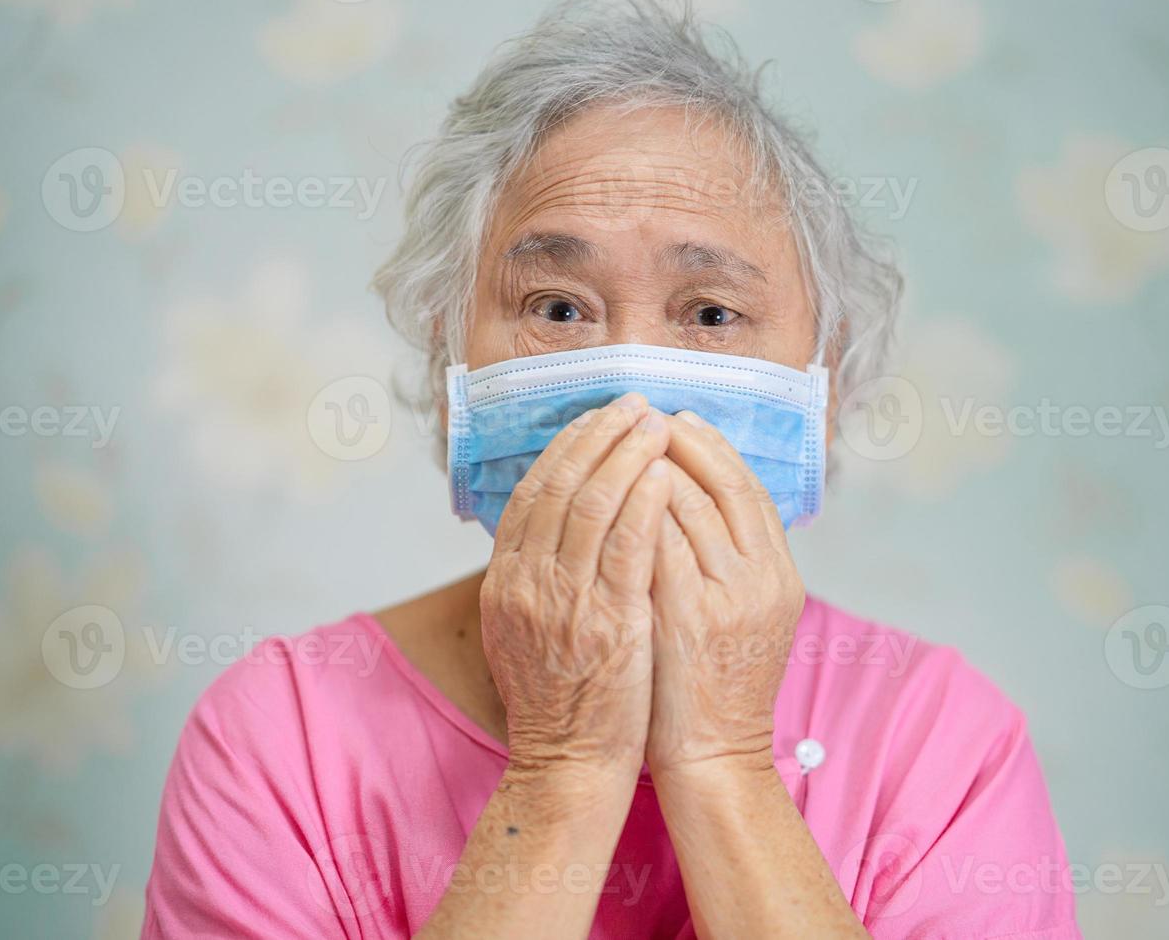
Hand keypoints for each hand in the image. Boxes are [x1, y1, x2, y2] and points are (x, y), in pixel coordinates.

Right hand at [480, 393, 671, 781]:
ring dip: (626, 454)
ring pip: (591, 505)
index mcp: (505, 581)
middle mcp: (526, 583)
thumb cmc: (561, 699)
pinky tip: (664, 473)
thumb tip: (557, 521)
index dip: (567, 448)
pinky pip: (625, 546)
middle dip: (599, 436)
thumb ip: (537, 575)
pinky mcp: (607, 623)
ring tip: (656, 422)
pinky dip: (644, 502)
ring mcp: (564, 602)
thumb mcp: (526, 629)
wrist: (567, 765)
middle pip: (560, 486)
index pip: (533, 493)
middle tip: (632, 403)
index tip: (597, 418)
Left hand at [645, 410, 805, 778]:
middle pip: (726, 484)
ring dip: (653, 465)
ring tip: (619, 439)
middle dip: (683, 442)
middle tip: (644, 414)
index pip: (749, 487)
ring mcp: (728, 599)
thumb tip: (690, 497)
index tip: (678, 418)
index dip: (713, 446)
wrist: (714, 757)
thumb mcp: (741, 615)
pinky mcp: (688, 620)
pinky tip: (606, 490)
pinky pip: (660, 546)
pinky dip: (635, 512)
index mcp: (779, 574)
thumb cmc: (714, 686)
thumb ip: (726, 560)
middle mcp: (762, 579)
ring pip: (693, 506)